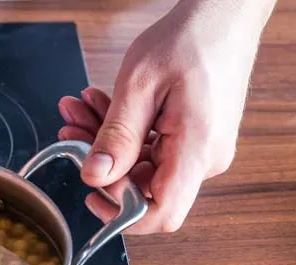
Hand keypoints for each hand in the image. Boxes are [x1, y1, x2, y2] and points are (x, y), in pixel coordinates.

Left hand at [59, 0, 275, 233]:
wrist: (224, 15)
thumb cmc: (191, 39)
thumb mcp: (140, 85)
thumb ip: (117, 136)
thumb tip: (95, 177)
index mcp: (197, 149)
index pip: (163, 214)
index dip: (122, 213)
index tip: (91, 189)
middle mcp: (205, 159)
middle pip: (144, 188)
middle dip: (102, 162)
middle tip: (71, 130)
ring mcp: (200, 150)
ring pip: (142, 166)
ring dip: (107, 142)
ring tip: (80, 109)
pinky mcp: (194, 139)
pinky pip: (152, 149)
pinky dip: (125, 132)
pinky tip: (102, 107)